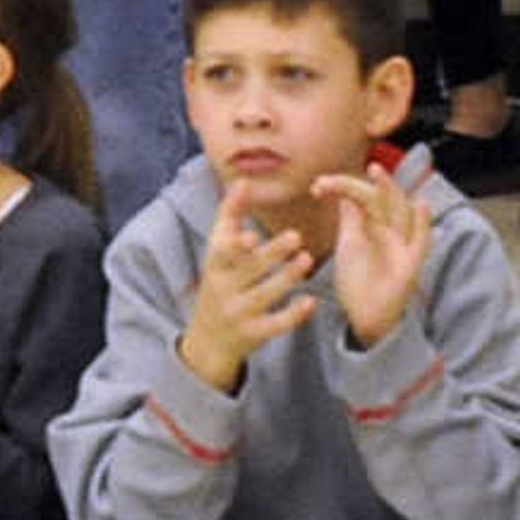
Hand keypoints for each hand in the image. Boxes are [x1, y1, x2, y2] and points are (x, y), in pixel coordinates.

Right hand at [177, 179, 315, 391]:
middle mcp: (223, 288)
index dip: (235, 243)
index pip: (222, 251)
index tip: (251, 233)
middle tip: (295, 236)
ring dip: (286, 277)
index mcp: (216, 265)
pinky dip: (293, 314)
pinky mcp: (254, 334)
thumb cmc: (220, 281)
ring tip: (306, 259)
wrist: (208, 339)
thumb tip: (242, 180)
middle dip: (271, 254)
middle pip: (248, 270)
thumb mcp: (217, 250)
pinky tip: (311, 301)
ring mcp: (238, 313)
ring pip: (264, 295)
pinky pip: (275, 324)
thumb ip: (230, 215)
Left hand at [311, 163, 431, 349]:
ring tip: (376, 171)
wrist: (365, 318)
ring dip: (389, 191)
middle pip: (381, 198)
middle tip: (346, 169)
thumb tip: (346, 194)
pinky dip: (423, 224)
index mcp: (372, 225)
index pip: (360, 196)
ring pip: (398, 212)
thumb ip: (351, 219)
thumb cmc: (360, 281)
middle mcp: (389, 232)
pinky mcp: (409, 266)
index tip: (318, 186)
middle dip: (365, 181)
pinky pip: (420, 243)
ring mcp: (400, 247)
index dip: (342, 186)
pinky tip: (421, 205)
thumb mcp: (350, 244)